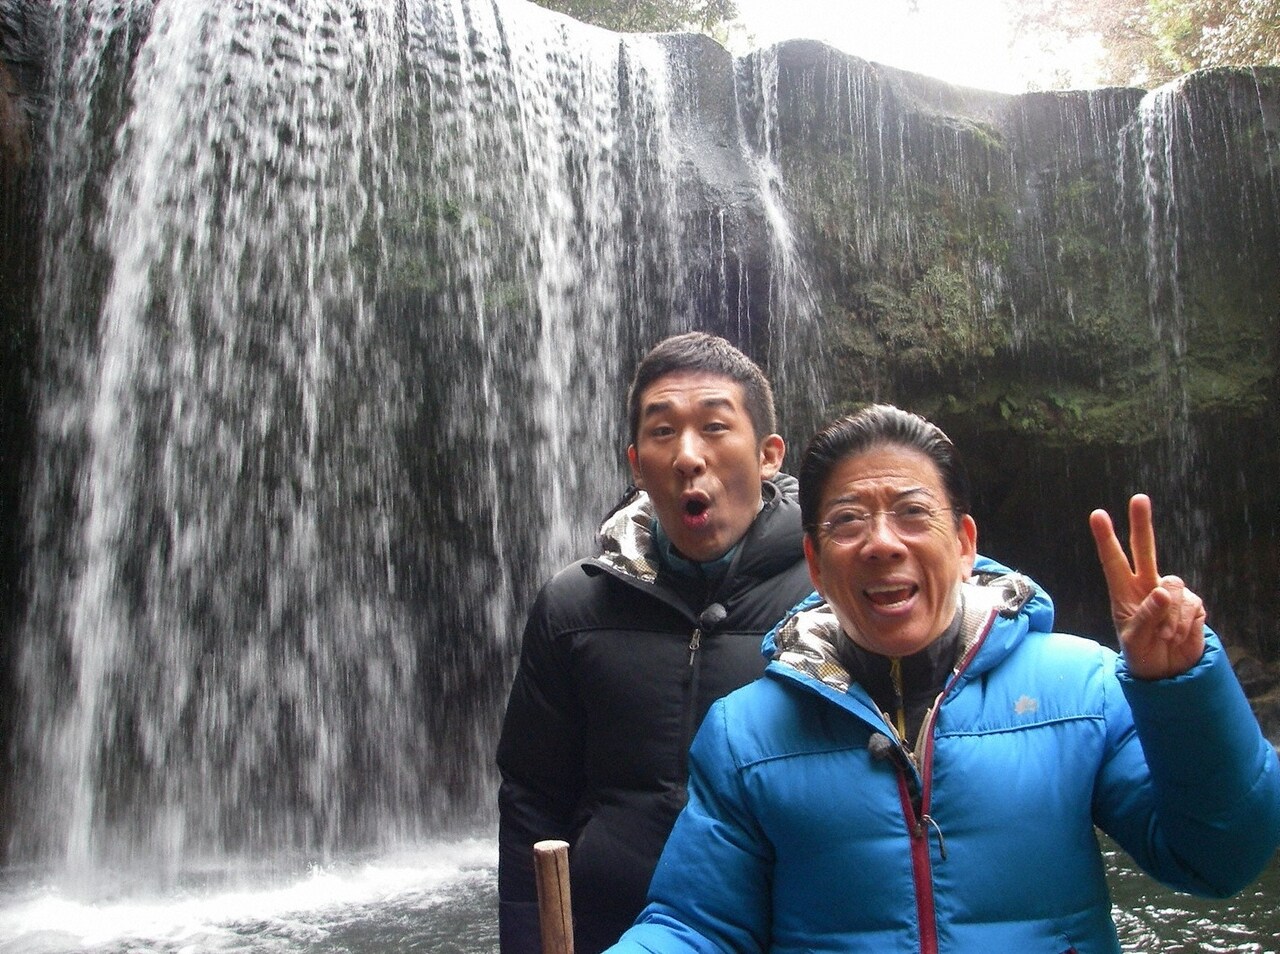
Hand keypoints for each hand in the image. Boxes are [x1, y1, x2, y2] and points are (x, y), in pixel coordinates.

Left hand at [1089, 494, 1205, 679]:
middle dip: (1142, 524)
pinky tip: (1178, 636)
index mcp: (1122, 591)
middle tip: (1139, 498)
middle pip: (1145, 549)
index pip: (1113, 561)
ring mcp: (1170, 593)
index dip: (1106, 538)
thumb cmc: (1142, 652)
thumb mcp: (1135, 640)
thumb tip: (1164, 592)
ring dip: (1169, 616)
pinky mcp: (1192, 603)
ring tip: (1164, 636)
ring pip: (1173, 586)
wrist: (1167, 671)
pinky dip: (1184, 624)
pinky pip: (1190, 605)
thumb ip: (1146, 617)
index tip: (1097, 515)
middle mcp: (1146, 586)